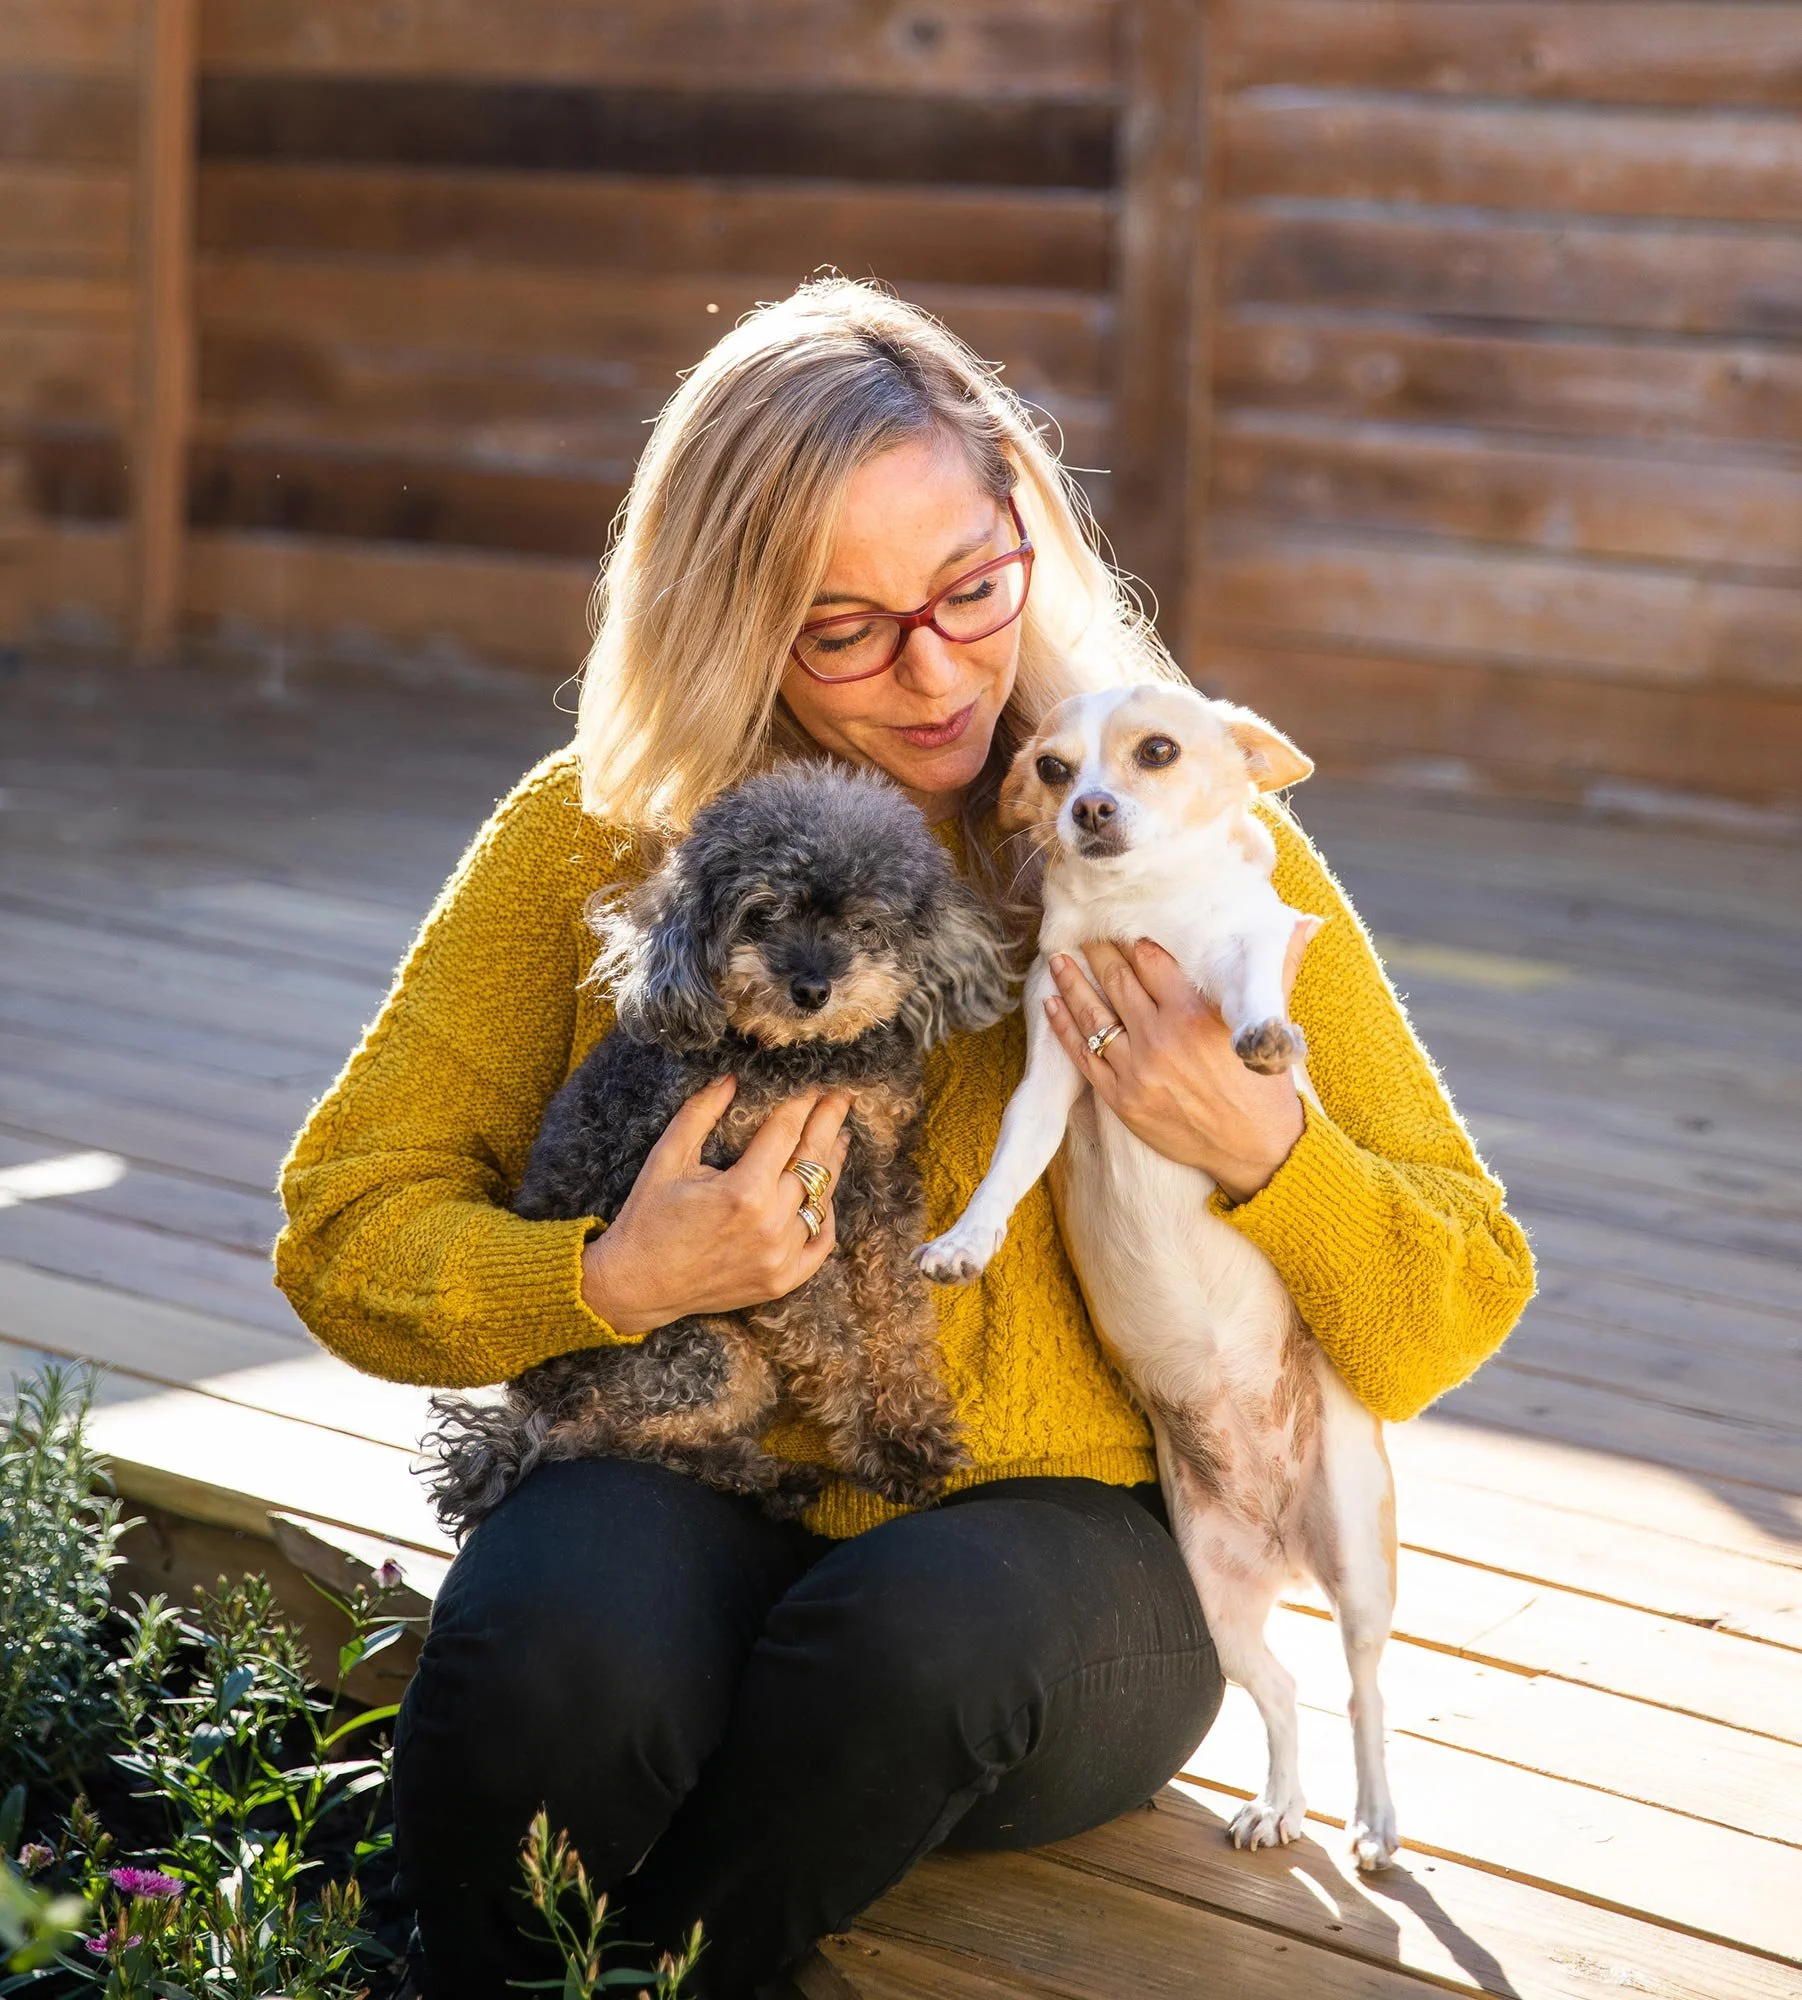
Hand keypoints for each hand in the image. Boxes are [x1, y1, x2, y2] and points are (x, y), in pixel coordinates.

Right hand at [580, 1079, 851, 1333]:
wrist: (638, 1286)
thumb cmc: (647, 1218)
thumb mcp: (667, 1158)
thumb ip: (700, 1113)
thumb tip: (731, 1078)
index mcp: (743, 1190)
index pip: (787, 1133)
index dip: (802, 1105)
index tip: (813, 1088)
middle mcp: (770, 1224)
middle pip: (813, 1162)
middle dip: (828, 1123)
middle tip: (841, 1099)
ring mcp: (780, 1256)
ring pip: (822, 1200)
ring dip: (832, 1165)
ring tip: (838, 1138)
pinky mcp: (782, 1280)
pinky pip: (821, 1243)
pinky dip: (826, 1217)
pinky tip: (825, 1196)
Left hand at [1043, 924, 1312, 1203]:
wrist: (1256, 1149)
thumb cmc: (1264, 1083)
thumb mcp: (1271, 1023)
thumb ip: (1280, 968)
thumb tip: (1308, 921)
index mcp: (1194, 1015)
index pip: (1151, 961)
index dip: (1132, 939)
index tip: (1118, 920)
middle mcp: (1161, 1038)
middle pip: (1117, 981)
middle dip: (1097, 952)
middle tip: (1082, 929)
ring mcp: (1137, 1070)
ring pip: (1094, 1015)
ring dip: (1072, 983)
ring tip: (1058, 959)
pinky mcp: (1121, 1098)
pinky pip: (1083, 1055)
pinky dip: (1065, 1027)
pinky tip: (1053, 1004)